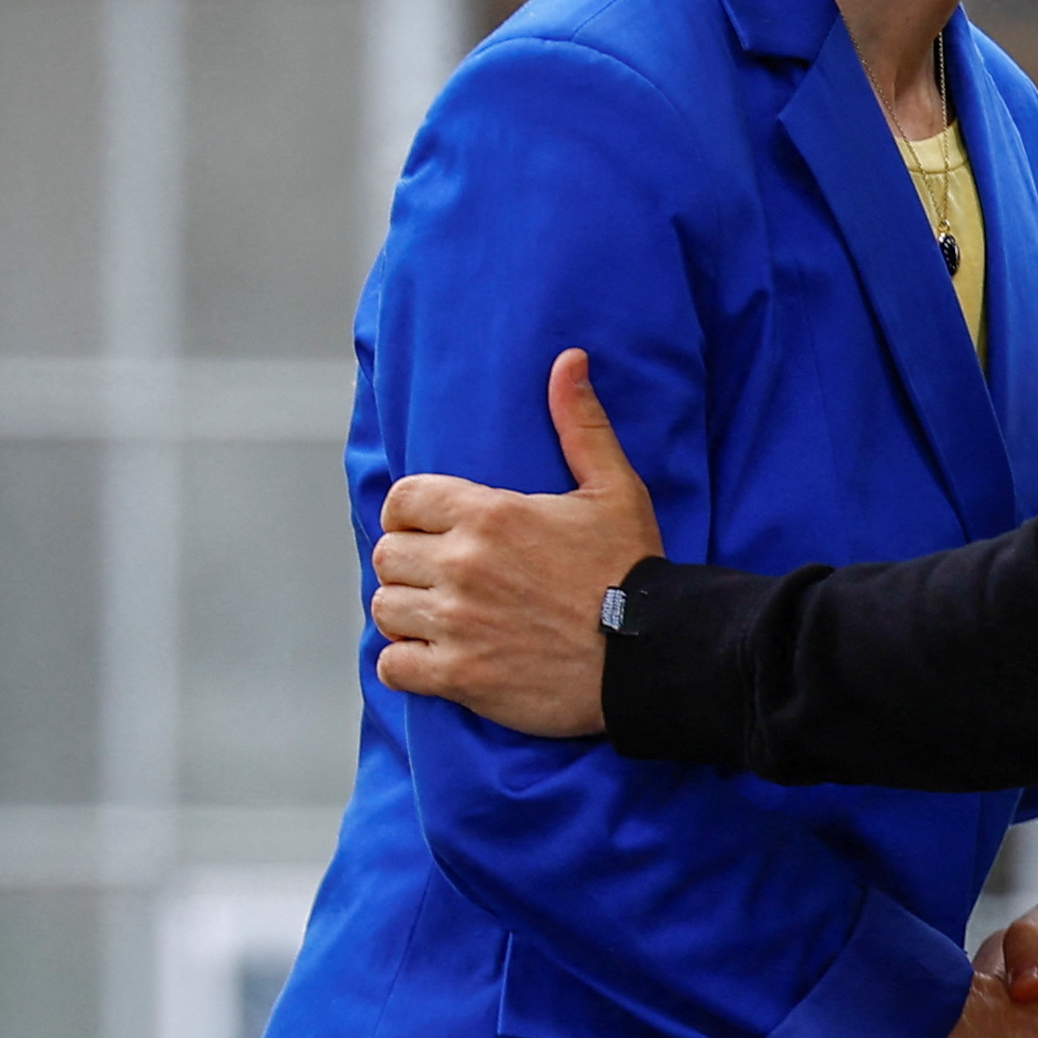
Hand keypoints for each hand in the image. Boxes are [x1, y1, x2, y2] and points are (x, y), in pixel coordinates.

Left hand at [371, 353, 664, 735]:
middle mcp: (463, 566)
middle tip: (440, 576)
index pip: (402, 500)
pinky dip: (406, 664)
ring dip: (406, 613)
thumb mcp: (614, 487)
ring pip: (385, 609)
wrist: (652, 653)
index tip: (433, 529)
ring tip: (437, 616)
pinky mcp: (460, 677)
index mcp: (490, 514)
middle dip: (409, 563)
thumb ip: (581, 423)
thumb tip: (568, 361)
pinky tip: (434, 658)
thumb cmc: (631, 570)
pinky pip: (394, 667)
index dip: (412, 513)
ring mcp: (457, 624)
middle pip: (387, 555)